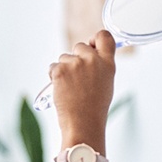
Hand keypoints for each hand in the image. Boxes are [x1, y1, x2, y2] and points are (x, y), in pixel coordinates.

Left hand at [50, 30, 115, 160]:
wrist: (83, 124)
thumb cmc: (94, 108)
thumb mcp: (106, 83)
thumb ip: (100, 66)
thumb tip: (89, 55)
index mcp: (108, 63)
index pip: (105, 36)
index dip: (95, 38)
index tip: (91, 45)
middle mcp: (93, 60)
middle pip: (79, 46)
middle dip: (75, 58)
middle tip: (77, 78)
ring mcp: (76, 64)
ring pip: (64, 57)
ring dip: (64, 69)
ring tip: (71, 89)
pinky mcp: (60, 70)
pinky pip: (53, 67)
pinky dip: (54, 77)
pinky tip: (62, 90)